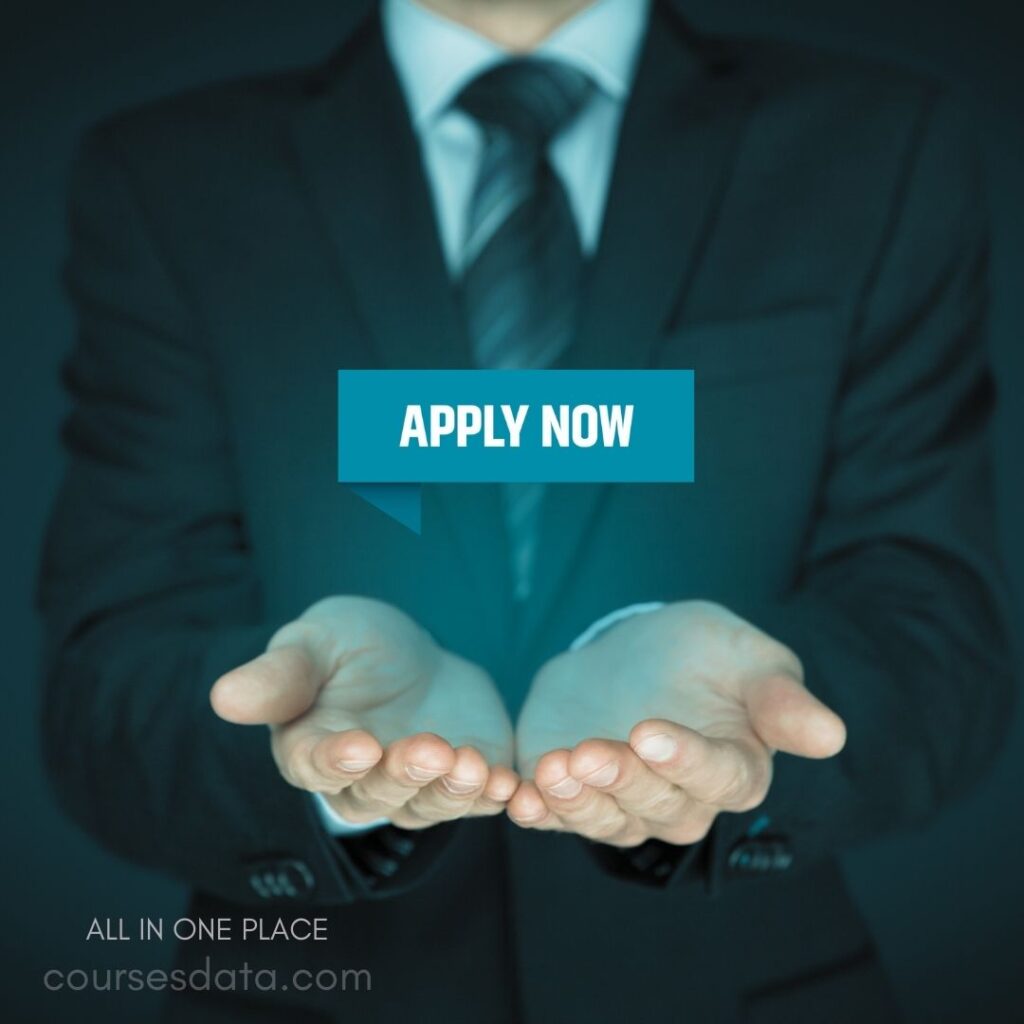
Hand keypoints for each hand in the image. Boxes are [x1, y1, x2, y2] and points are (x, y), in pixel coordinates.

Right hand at [211, 597, 516, 828]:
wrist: (410, 657)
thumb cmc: (349, 648)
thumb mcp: (314, 643)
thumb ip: (281, 674)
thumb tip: (223, 696)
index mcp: (313, 750)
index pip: (317, 765)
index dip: (337, 759)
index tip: (359, 745)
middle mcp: (362, 782)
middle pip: (380, 790)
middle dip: (406, 773)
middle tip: (430, 749)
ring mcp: (416, 787)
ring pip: (430, 802)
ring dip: (452, 789)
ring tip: (472, 764)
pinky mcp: (464, 781)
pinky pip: (477, 799)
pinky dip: (493, 795)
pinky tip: (512, 784)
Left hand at [509, 601, 845, 846]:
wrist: (631, 653)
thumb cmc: (699, 654)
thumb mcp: (743, 656)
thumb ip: (778, 696)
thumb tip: (830, 735)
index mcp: (734, 768)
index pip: (720, 779)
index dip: (685, 760)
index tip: (651, 730)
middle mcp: (682, 800)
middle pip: (658, 805)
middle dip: (623, 779)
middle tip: (592, 752)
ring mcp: (625, 805)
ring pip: (607, 819)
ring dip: (578, 800)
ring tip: (553, 768)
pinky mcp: (575, 796)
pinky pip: (559, 818)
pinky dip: (539, 812)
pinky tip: (519, 798)